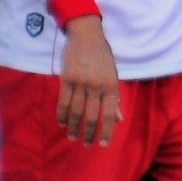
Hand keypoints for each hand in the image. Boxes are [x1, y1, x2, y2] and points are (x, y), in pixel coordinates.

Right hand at [58, 17, 121, 145]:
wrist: (87, 35)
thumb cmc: (102, 57)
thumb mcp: (113, 75)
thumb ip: (114, 99)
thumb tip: (119, 119)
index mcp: (111, 86)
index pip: (109, 114)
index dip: (106, 131)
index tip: (103, 145)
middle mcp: (97, 86)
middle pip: (91, 116)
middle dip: (89, 134)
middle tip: (87, 144)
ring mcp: (81, 82)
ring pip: (76, 112)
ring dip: (74, 127)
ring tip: (73, 138)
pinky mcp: (66, 79)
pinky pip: (63, 102)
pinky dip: (62, 115)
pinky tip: (63, 123)